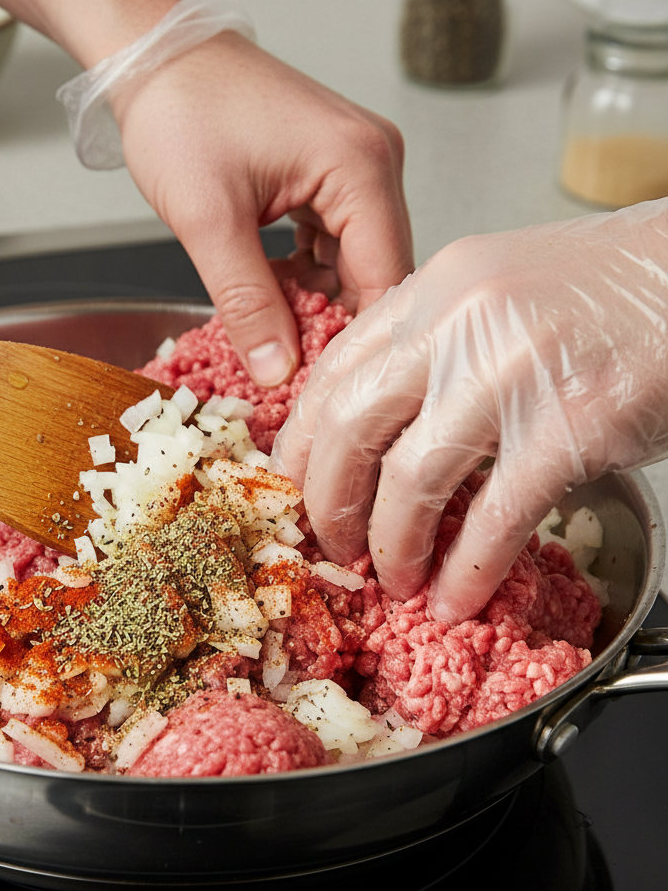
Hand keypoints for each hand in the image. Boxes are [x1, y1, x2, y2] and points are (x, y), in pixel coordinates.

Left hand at [112, 31, 412, 386]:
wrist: (155, 59)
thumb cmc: (181, 112)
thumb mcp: (209, 221)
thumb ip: (247, 302)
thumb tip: (276, 369)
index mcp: (361, 166)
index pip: (385, 279)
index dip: (354, 341)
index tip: (322, 388)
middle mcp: (372, 163)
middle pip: (375, 274)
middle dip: (332, 326)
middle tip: (290, 372)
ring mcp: (353, 168)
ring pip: (351, 264)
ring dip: (314, 304)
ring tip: (273, 336)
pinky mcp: (327, 176)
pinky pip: (331, 243)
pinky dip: (303, 276)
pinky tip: (269, 294)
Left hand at [270, 199, 667, 621]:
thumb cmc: (596, 293)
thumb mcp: (487, 294)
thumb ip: (426, 348)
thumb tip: (373, 433)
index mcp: (427, 294)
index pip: (331, 376)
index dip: (300, 446)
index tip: (293, 491)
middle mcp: (456, 326)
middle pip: (351, 430)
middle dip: (329, 503)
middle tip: (333, 545)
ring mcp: (510, 373)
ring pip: (412, 480)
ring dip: (393, 545)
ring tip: (395, 579)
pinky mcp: (570, 424)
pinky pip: (496, 516)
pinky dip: (467, 568)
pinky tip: (456, 597)